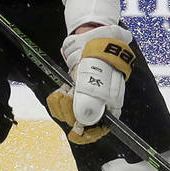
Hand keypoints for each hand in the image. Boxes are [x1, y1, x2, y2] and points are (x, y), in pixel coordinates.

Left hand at [47, 25, 135, 143]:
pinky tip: (60, 92)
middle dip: (71, 114)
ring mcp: (86, 97)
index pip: (103, 127)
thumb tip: (83, 118)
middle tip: (67, 98)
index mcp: (111, 102)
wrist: (92, 37)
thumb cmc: (99, 55)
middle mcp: (100, 102)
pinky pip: (63, 104)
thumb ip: (89, 97)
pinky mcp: (75, 91)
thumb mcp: (94, 75)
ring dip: (62, 107)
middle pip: (84, 122)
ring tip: (63, 93)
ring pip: (71, 114)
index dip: (90, 133)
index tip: (77, 132)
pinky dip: (58, 101)